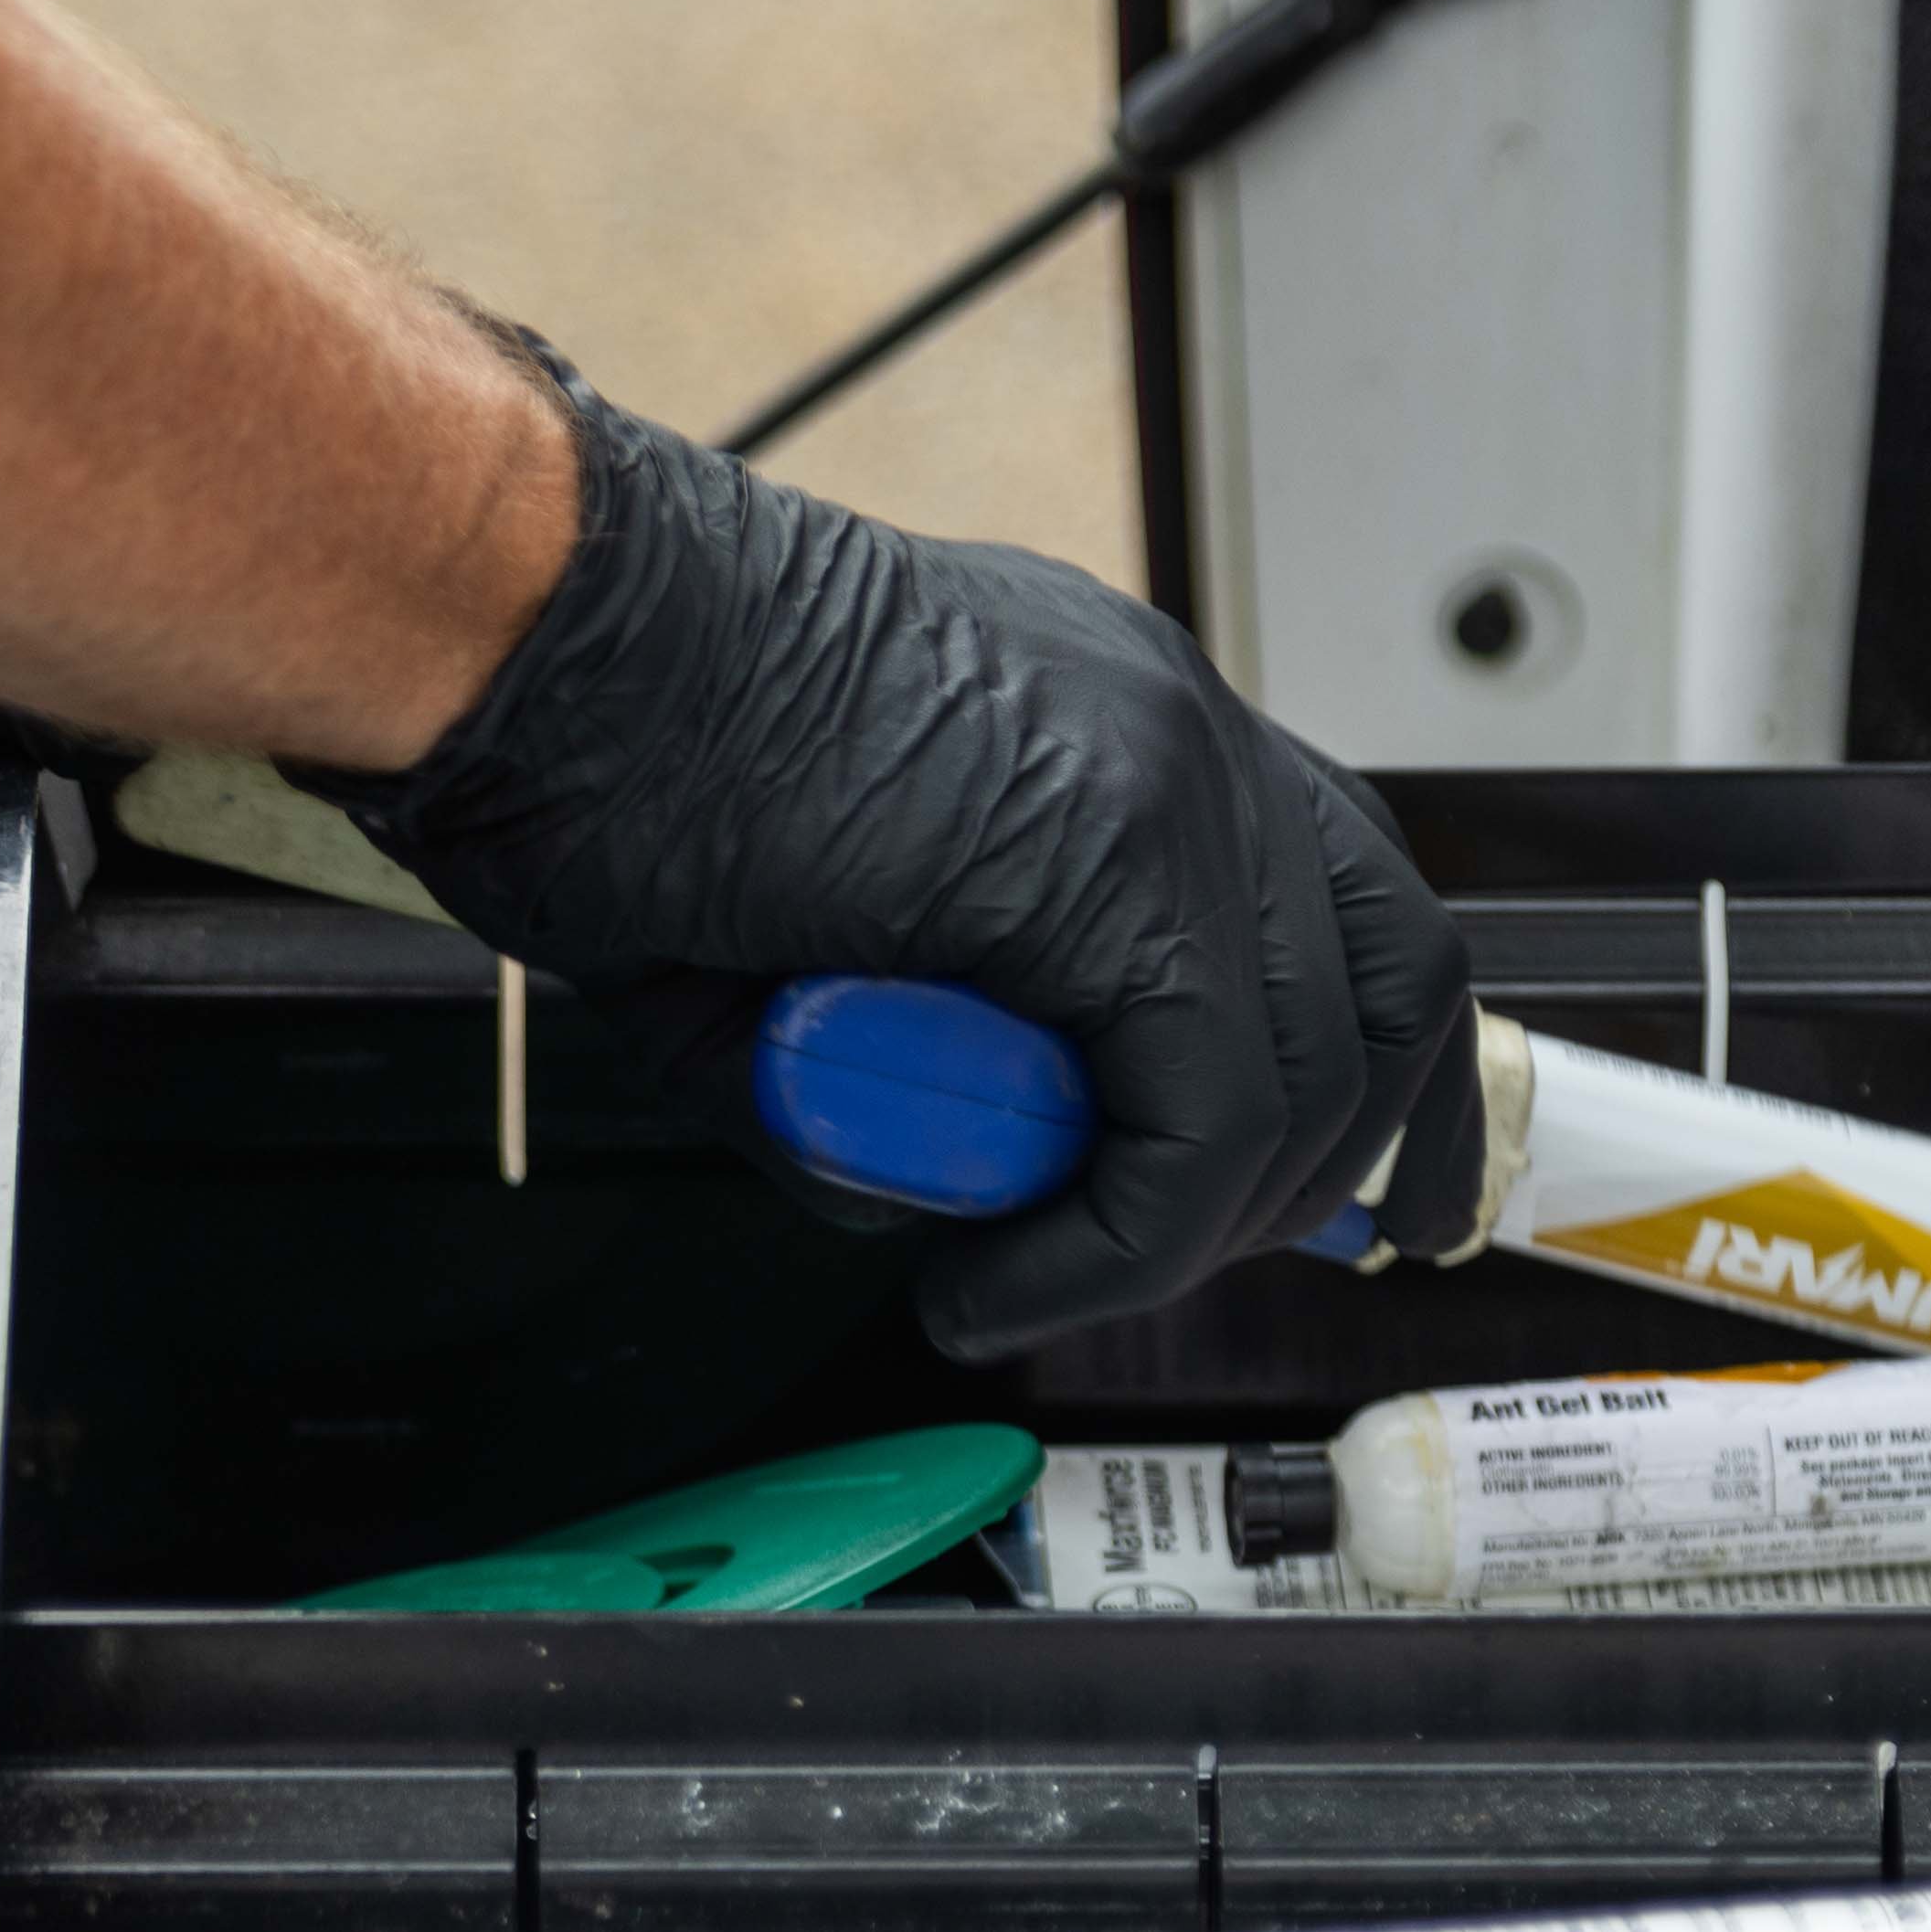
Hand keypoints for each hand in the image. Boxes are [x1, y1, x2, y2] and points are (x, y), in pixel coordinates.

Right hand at [300, 359, 1479, 1355]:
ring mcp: (1166, 784)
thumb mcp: (801, 951)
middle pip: (1388, 978)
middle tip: (1183, 1263)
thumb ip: (905, 1076)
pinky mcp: (1115, 867)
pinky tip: (985, 1280)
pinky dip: (1106, 1246)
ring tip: (1012, 1275)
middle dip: (1326, 1165)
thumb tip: (952, 1200)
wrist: (543, 651)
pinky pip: (1194, 1124)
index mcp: (1120, 722)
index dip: (1360, 1063)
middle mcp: (1177, 731)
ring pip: (1303, 1076)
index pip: (1339, 896)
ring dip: (1173, 1227)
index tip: (1327, 1190)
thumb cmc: (612, 756)